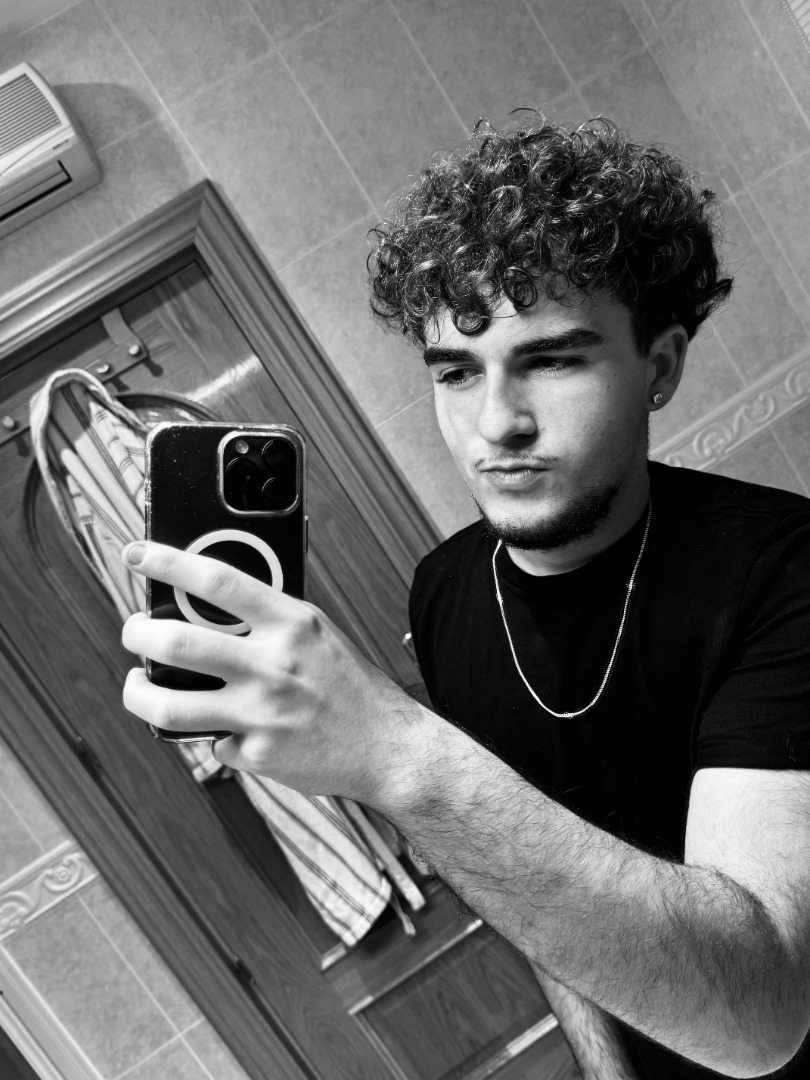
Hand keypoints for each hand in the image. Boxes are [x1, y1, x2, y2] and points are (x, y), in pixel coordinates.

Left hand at [120, 541, 424, 800]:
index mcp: (292, 623)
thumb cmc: (348, 684)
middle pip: (176, 642)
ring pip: (168, 706)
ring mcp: (262, 713)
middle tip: (133, 631)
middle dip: (136, 633)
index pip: (217, 582)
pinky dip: (211, 735)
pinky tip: (226, 729)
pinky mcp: (257, 754)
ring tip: (138, 685)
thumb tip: (204, 603)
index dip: (168, 562)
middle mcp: (274, 665)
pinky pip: (210, 743)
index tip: (137, 554)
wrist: (387, 746)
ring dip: (138, 693)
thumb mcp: (316, 632)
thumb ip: (268, 617)